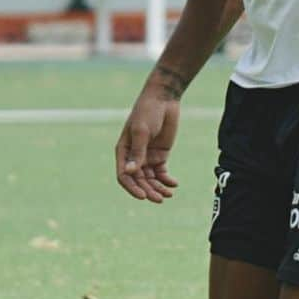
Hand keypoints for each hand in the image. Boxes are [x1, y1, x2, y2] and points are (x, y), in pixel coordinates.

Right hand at [115, 84, 180, 202]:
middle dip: (149, 190)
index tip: (143, 196)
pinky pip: (162, 172)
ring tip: (169, 194)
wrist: (164, 99)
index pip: (124, 175)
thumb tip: (131, 172)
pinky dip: (167, 180)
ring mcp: (147, 157)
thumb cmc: (147, 112)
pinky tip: (174, 184)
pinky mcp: (160, 155)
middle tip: (160, 199)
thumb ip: (138, 152)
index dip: (132, 188)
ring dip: (158, 188)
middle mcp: (134, 157)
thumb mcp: (141, 131)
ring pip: (151, 179)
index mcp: (123, 151)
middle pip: (139, 180)